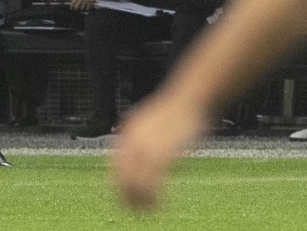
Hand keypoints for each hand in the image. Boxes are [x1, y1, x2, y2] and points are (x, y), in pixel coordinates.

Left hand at [70, 0, 99, 10]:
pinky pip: (87, 9)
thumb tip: (75, 1)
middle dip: (76, 9)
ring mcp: (85, 1)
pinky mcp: (89, 3)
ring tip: (83, 7)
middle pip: (76, 6)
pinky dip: (87, 9)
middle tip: (76, 9)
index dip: (71, 6)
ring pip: (81, 8)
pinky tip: (88, 7)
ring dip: (82, 8)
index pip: (73, 2)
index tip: (71, 8)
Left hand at [112, 91, 209, 210]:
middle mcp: (134, 139)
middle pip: (122, 174)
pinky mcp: (164, 150)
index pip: (115, 164)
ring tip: (148, 209)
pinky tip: (159, 201)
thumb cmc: (176, 112)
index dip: (118, 183)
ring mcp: (148, 144)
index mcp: (129, 132)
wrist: (191, 97)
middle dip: (126, 194)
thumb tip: (137, 154)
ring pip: (136, 179)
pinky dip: (153, 193)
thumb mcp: (151, 122)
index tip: (123, 197)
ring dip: (140, 197)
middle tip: (134, 209)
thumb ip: (142, 137)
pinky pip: (153, 177)